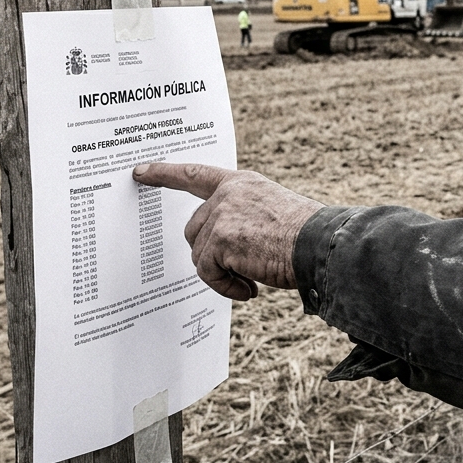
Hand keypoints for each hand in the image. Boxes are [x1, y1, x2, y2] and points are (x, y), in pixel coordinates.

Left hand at [132, 163, 323, 299]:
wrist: (321, 245)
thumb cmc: (306, 236)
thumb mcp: (272, 212)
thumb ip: (242, 217)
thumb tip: (223, 246)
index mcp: (241, 183)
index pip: (196, 175)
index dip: (166, 173)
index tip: (141, 172)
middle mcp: (227, 194)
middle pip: (194, 230)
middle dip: (212, 254)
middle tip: (241, 269)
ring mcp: (222, 215)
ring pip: (200, 255)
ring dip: (223, 273)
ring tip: (253, 278)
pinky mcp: (220, 240)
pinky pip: (208, 273)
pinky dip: (226, 287)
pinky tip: (250, 290)